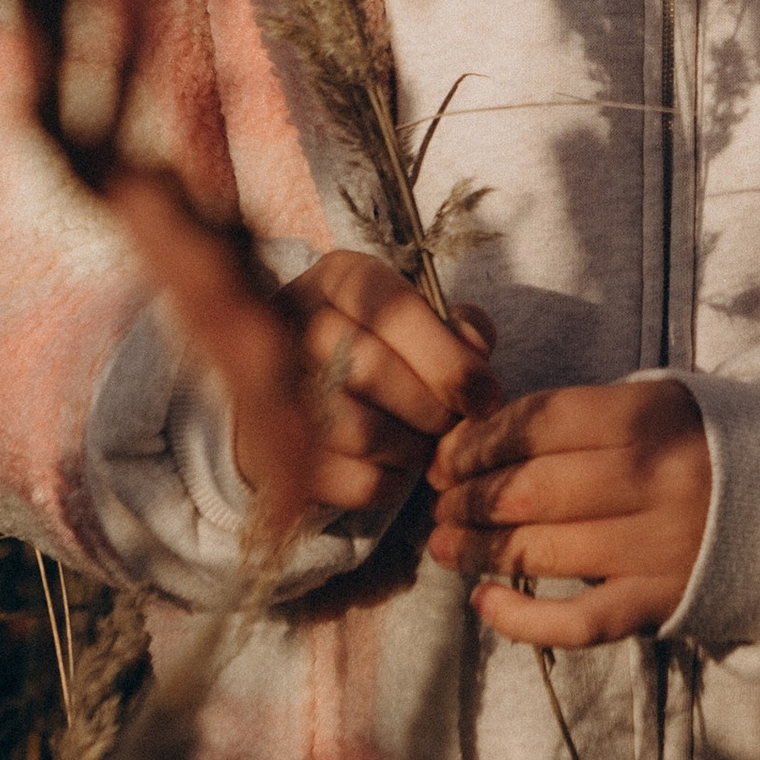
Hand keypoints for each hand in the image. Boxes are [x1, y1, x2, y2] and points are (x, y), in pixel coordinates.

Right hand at [245, 249, 498, 513]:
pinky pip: (351, 479)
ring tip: (424, 442)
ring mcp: (273, 385)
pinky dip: (390, 482)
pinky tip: (394, 466)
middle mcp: (295, 320)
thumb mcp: (423, 319)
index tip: (487, 397)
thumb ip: (459, 328)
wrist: (308, 392)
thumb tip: (474, 353)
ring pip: (361, 432)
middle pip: (372, 371)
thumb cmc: (386, 348)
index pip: (393, 308)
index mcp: (338, 277)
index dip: (449, 359)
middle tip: (454, 422)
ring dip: (412, 448)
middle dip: (433, 408)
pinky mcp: (272, 452)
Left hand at [429, 380, 710, 647]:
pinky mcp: (660, 603)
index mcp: (646, 418)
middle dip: (467, 499)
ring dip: (478, 550)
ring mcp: (657, 547)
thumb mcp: (648, 406)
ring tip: (446, 545)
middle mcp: (652, 481)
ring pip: (543, 552)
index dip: (475, 443)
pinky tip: (484, 603)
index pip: (535, 424)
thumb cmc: (693, 449)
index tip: (443, 458)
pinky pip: (578, 621)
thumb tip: (473, 444)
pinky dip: (522, 619)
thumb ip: (573, 418)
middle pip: (530, 490)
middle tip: (438, 505)